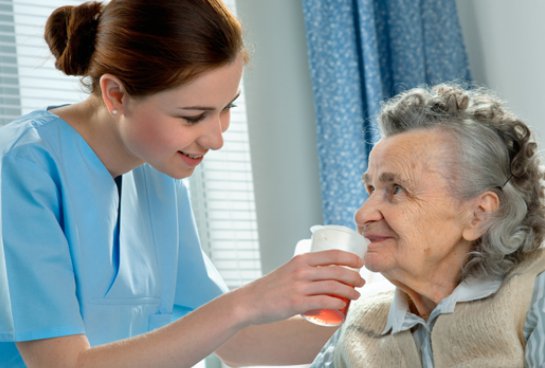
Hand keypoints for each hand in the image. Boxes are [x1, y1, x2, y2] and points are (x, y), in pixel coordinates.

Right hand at [233, 249, 364, 325]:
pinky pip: (323, 302)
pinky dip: (337, 303)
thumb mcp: (288, 271)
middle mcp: (301, 270)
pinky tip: (343, 306)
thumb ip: (305, 271)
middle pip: (337, 271)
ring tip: (357, 294)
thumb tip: (325, 276)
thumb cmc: (271, 288)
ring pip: (334, 286)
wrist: (250, 302)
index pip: (332, 254)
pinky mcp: (296, 303)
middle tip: (362, 282)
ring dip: (350, 291)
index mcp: (301, 259)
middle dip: (354, 276)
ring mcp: (299, 287)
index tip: (360, 262)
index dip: (350, 257)